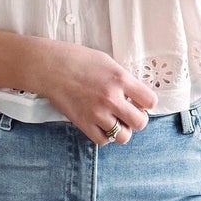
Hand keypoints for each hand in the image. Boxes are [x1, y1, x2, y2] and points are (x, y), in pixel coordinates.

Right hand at [28, 39, 157, 144]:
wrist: (50, 67)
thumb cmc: (78, 60)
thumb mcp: (108, 62)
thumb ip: (123, 79)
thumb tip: (135, 94)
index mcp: (120, 79)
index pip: (150, 101)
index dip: (147, 103)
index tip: (140, 101)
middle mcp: (111, 98)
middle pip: (140, 122)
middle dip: (138, 119)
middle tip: (129, 113)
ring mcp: (97, 113)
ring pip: (123, 136)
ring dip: (122, 130)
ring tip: (115, 121)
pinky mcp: (83, 123)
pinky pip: (103, 141)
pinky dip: (106, 136)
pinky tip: (102, 126)